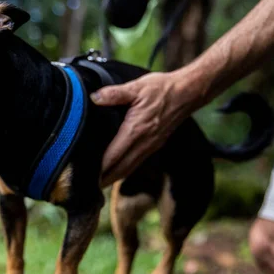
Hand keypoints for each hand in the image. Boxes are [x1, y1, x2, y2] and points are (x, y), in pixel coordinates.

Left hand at [91, 71, 201, 186]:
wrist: (188, 93)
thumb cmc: (162, 89)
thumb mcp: (136, 87)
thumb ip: (113, 94)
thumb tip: (94, 98)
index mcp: (135, 131)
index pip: (113, 156)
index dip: (99, 168)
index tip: (85, 174)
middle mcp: (143, 143)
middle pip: (120, 169)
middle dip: (104, 179)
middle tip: (87, 187)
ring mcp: (150, 146)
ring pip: (129, 168)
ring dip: (114, 177)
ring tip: (98, 184)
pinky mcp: (155, 145)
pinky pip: (137, 163)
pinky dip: (124, 170)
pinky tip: (117, 170)